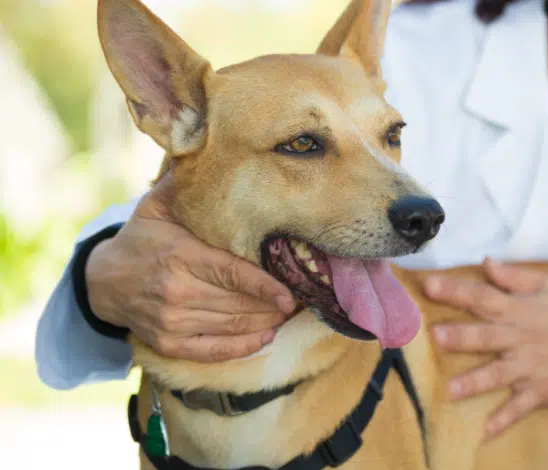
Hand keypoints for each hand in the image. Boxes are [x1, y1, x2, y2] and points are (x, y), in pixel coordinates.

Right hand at [84, 178, 295, 362]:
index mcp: (179, 255)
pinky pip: (215, 351)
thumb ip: (186, 184)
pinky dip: (244, 346)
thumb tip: (209, 148)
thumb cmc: (143, 238)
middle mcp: (175, 291)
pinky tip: (265, 336)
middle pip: (239, 303)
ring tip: (288, 314)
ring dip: (266, 323)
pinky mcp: (169, 344)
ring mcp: (171, 321)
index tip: (292, 293)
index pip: (232, 273)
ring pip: (233, 326)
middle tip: (302, 298)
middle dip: (275, 304)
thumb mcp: (157, 206)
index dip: (266, 286)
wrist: (104, 281)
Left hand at [424, 258, 547, 439]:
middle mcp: (521, 338)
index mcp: (520, 310)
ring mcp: (531, 367)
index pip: (484, 297)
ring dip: (475, 382)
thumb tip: (486, 262)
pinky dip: (504, 420)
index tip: (430, 285)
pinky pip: (519, 408)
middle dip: (461, 337)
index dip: (456, 291)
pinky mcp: (541, 391)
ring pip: (498, 374)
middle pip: (487, 336)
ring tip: (452, 390)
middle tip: (436, 336)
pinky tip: (485, 432)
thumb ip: (516, 276)